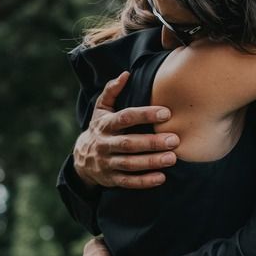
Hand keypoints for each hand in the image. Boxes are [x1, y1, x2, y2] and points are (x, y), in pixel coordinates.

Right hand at [73, 71, 180, 188]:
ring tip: (172, 158)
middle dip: (151, 142)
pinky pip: (128, 181)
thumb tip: (126, 74)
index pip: (125, 118)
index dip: (144, 115)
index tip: (166, 112)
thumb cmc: (100, 129)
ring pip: (129, 164)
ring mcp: (107, 163)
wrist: (82, 159)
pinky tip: (161, 177)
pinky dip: (144, 181)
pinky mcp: (111, 179)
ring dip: (151, 162)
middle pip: (128, 144)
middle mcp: (104, 144)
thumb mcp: (101, 110)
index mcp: (105, 125)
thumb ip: (112, 91)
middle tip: (174, 140)